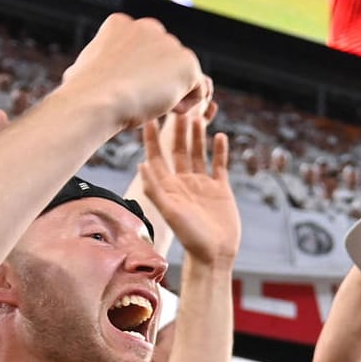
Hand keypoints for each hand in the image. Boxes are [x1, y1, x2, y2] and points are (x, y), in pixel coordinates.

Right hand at [58, 14, 205, 127]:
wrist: (97, 100)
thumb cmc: (85, 92)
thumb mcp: (86, 66)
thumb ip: (104, 59)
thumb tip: (102, 64)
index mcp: (121, 24)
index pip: (143, 51)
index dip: (137, 75)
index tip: (125, 89)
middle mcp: (148, 27)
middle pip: (165, 60)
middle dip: (158, 81)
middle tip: (141, 98)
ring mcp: (169, 43)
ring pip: (182, 74)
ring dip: (173, 92)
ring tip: (153, 104)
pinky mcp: (187, 62)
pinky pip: (199, 87)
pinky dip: (188, 103)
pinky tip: (170, 109)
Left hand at [136, 112, 240, 264]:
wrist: (214, 254)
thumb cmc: (190, 237)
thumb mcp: (170, 212)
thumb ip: (155, 189)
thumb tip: (140, 165)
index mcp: (168, 186)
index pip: (157, 156)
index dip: (152, 138)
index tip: (149, 117)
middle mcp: (183, 182)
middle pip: (178, 150)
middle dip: (177, 130)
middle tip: (177, 107)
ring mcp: (202, 184)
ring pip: (198, 153)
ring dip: (197, 136)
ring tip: (197, 117)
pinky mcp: (220, 189)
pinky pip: (219, 165)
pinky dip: (219, 151)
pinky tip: (221, 136)